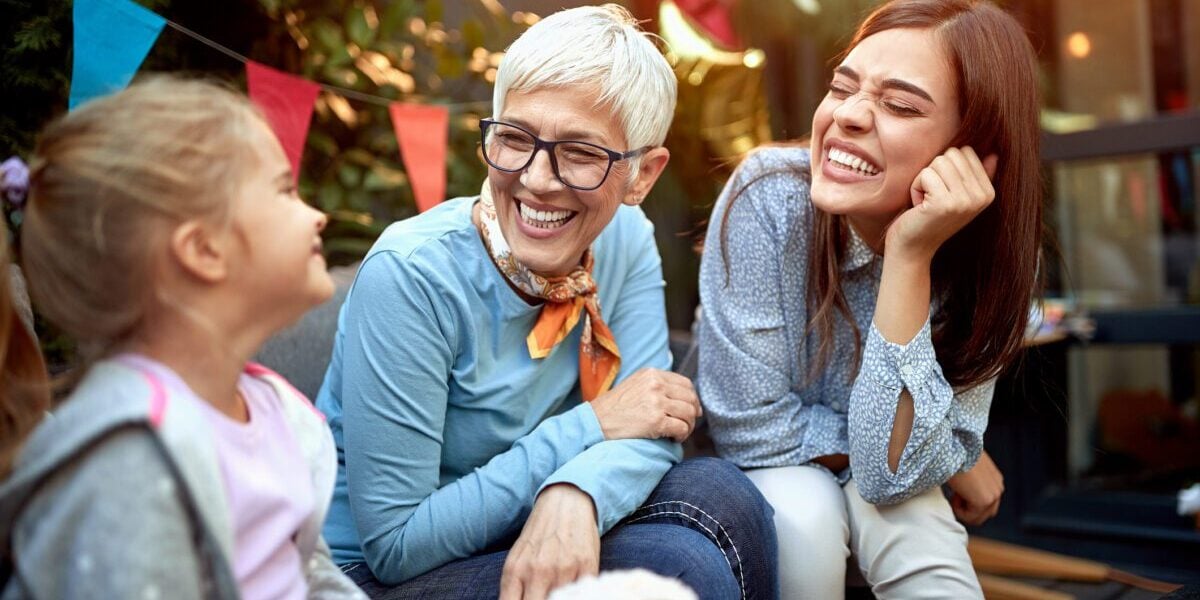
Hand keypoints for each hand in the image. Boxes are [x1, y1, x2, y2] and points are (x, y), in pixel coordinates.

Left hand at [500, 484, 600, 599]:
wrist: (566, 501)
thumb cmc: (540, 534)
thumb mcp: (517, 558)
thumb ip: (513, 586)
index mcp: (516, 570)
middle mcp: (539, 571)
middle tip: (542, 596)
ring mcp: (564, 570)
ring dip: (558, 598)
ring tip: (556, 593)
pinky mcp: (587, 566)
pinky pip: (582, 594)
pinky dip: (577, 594)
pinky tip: (573, 591)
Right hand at [589, 368, 700, 441]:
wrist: (595, 422)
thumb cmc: (613, 408)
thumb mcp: (634, 385)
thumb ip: (655, 386)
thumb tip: (682, 398)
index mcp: (651, 374)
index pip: (685, 383)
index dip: (692, 399)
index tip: (692, 410)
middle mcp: (655, 384)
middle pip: (690, 398)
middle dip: (692, 414)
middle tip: (687, 425)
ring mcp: (656, 402)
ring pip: (689, 414)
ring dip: (688, 427)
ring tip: (678, 433)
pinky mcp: (656, 421)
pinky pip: (681, 428)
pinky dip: (681, 436)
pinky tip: (673, 439)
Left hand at [886, 147, 998, 259]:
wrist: (912, 249)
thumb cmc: (930, 218)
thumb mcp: (957, 196)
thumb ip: (975, 175)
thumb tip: (994, 154)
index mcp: (988, 192)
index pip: (965, 152)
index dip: (945, 168)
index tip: (942, 191)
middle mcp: (981, 197)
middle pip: (952, 154)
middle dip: (934, 171)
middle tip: (932, 197)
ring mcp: (965, 201)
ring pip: (939, 161)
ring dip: (923, 179)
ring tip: (926, 201)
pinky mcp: (945, 203)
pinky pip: (926, 174)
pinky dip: (915, 187)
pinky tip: (919, 207)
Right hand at [946, 450, 1002, 525]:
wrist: (953, 447)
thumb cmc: (955, 453)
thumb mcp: (969, 466)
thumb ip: (973, 480)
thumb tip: (962, 489)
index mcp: (995, 480)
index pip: (986, 504)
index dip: (968, 501)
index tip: (958, 489)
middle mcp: (998, 488)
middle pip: (985, 514)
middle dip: (968, 509)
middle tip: (956, 494)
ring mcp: (993, 496)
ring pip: (977, 518)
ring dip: (963, 510)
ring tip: (955, 493)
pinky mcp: (985, 501)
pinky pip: (970, 517)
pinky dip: (959, 510)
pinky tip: (956, 494)